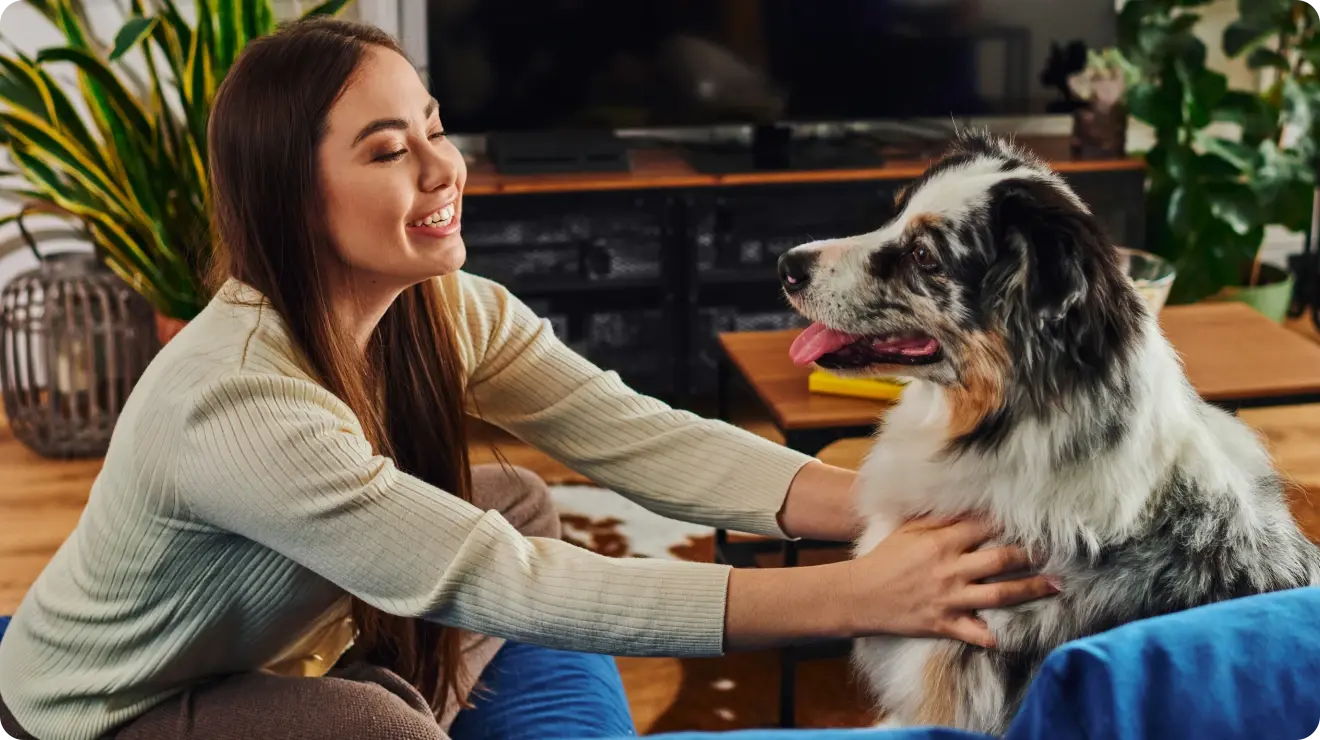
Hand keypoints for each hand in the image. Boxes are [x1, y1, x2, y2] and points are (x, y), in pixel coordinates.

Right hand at [845, 515, 1057, 647]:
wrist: (860, 596)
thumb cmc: (884, 559)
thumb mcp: (907, 531)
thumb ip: (937, 518)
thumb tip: (965, 504)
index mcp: (942, 542)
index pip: (984, 526)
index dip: (1010, 521)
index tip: (1033, 518)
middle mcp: (951, 569)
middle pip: (1002, 559)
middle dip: (1032, 554)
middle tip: (1054, 551)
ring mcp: (950, 599)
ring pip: (1000, 595)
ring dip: (1031, 589)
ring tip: (1056, 586)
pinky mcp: (945, 624)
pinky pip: (976, 633)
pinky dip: (993, 636)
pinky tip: (1012, 637)